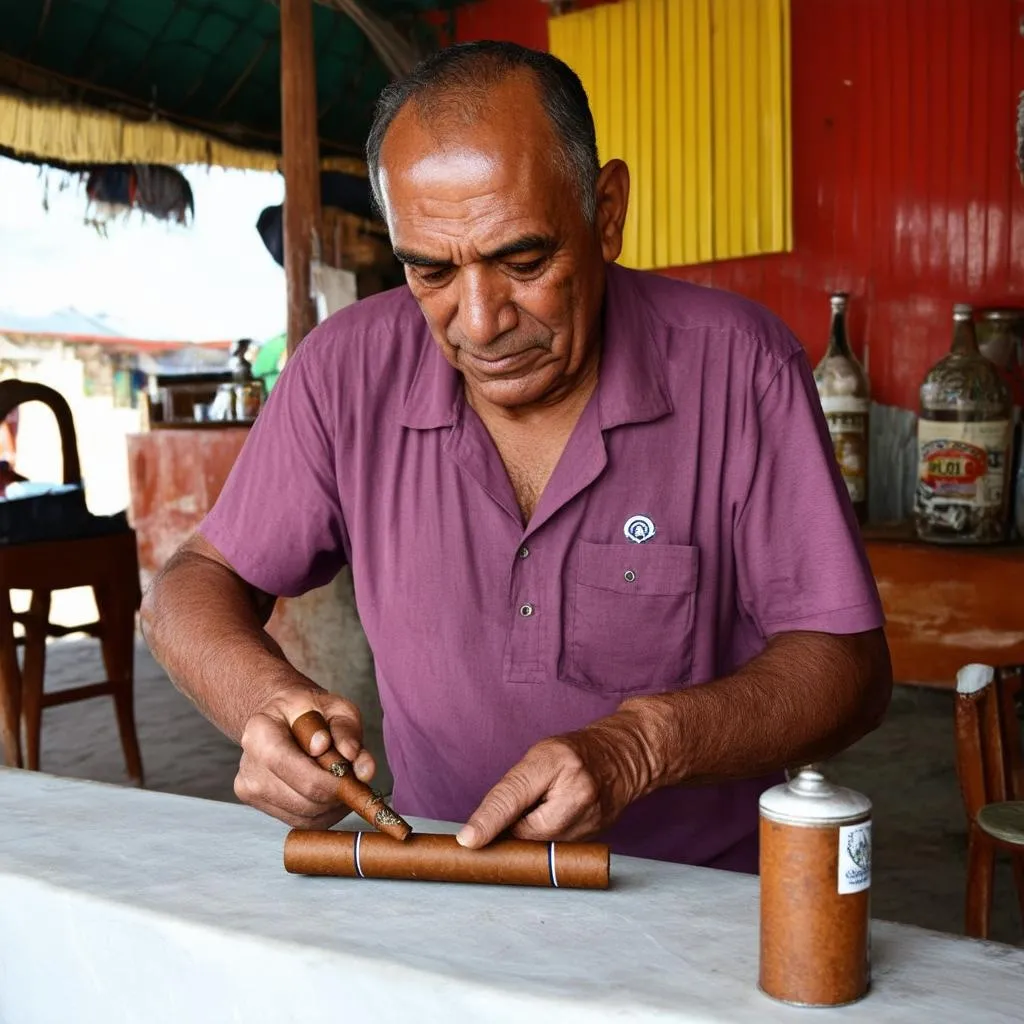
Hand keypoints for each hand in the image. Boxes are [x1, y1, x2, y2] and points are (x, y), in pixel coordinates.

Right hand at [233, 684, 375, 828]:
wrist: (279, 715)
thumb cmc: (308, 709)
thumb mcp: (335, 707)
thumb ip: (347, 731)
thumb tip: (357, 764)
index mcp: (260, 732)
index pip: (299, 772)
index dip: (332, 782)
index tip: (355, 778)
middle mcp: (249, 763)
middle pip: (304, 799)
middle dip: (336, 794)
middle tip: (355, 780)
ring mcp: (250, 787)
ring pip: (304, 816)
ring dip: (332, 806)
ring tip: (343, 782)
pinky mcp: (256, 803)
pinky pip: (299, 821)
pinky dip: (323, 813)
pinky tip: (330, 793)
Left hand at [456, 712, 653, 847]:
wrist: (623, 759)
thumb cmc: (574, 753)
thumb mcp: (539, 756)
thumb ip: (513, 789)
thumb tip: (483, 829)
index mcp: (557, 763)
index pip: (513, 796)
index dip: (488, 821)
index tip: (468, 841)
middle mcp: (576, 794)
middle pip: (525, 831)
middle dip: (516, 825)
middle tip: (529, 804)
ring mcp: (590, 821)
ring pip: (540, 844)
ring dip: (534, 834)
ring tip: (552, 805)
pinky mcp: (593, 839)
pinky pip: (556, 848)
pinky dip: (550, 839)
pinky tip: (563, 817)